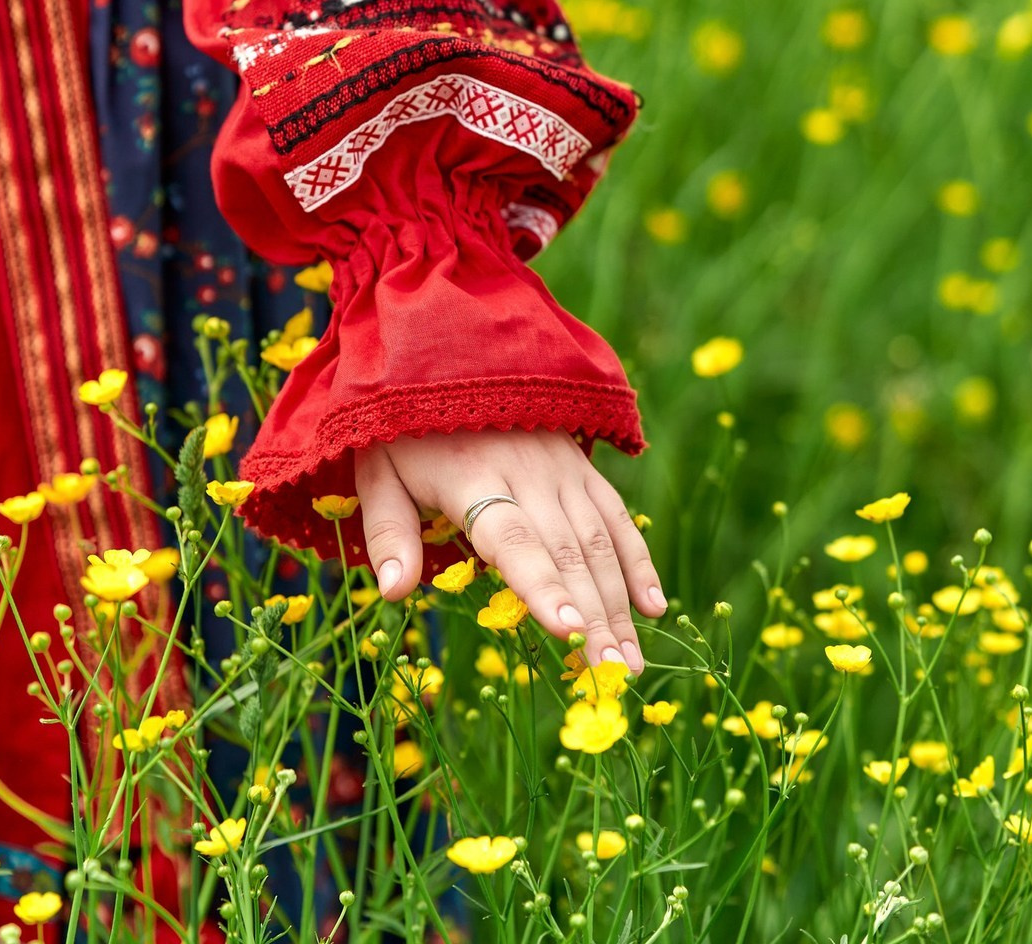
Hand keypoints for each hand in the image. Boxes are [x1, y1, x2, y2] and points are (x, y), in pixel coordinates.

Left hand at [354, 427, 665, 673]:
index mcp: (473, 479)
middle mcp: (527, 474)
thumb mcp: (378, 471)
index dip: (541, 585)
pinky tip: (653, 606)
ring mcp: (561, 469)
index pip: (513, 538)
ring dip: (618, 602)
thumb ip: (389, 532)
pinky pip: (616, 514)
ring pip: (598, 541)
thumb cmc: (406, 428)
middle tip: (613, 678)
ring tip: (632, 663)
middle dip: (593, 617)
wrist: (449, 354)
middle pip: (565, 552)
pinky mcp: (581, 466)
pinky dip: (637, 560)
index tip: (567, 630)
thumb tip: (393, 594)